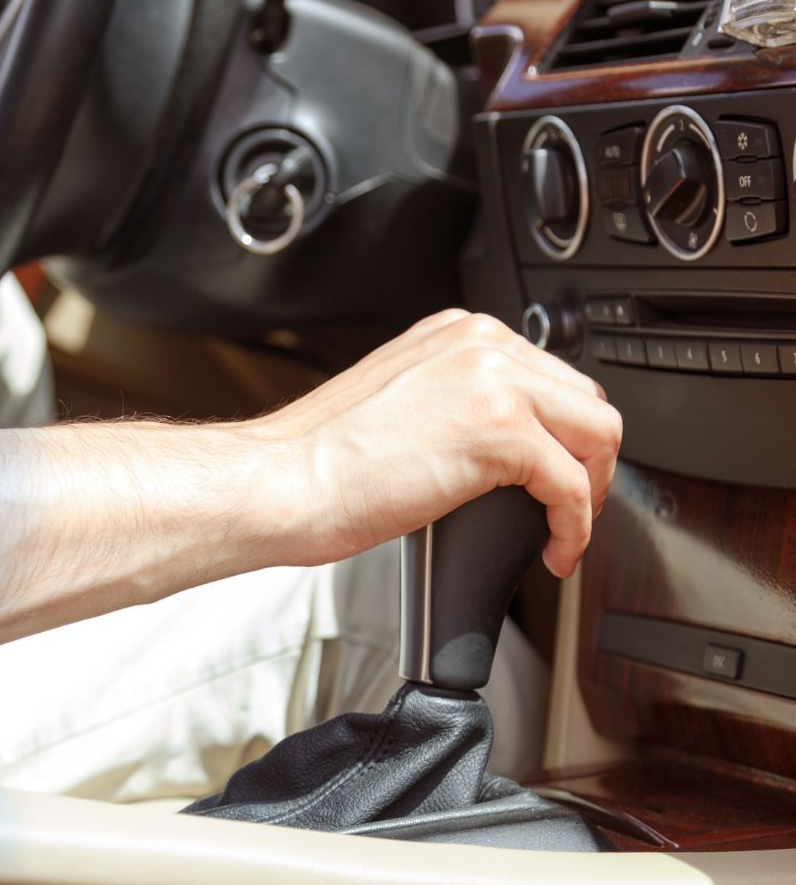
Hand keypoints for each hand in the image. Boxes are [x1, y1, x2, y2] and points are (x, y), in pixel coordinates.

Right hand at [254, 310, 621, 577]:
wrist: (286, 481)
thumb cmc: (324, 458)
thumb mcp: (401, 401)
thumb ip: (452, 400)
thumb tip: (494, 447)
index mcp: (457, 334)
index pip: (549, 375)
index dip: (563, 433)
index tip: (554, 472)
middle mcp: (482, 344)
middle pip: (584, 400)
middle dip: (586, 460)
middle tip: (567, 506)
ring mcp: (494, 382)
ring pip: (597, 434)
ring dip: (592, 490)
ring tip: (566, 530)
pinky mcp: (501, 432)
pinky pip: (574, 486)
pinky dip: (576, 527)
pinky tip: (554, 550)